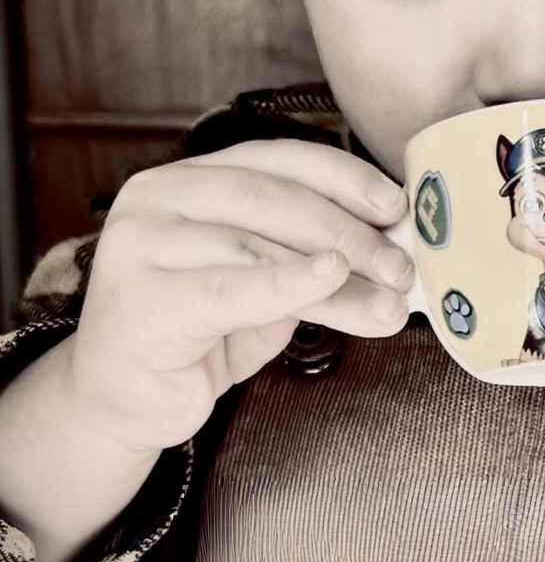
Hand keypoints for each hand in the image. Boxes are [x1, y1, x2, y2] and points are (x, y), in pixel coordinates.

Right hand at [67, 139, 412, 453]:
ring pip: (262, 248)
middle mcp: (159, 197)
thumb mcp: (267, 284)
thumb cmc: (202, 334)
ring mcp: (141, 244)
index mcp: (192, 178)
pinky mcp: (143, 298)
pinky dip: (290, 283)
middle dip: (350, 233)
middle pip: (274, 201)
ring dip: (338, 277)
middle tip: (401, 268)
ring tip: (387, 303)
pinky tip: (330, 280)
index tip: (397, 206)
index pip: (279, 159)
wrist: (127, 402)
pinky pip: (232, 287)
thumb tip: (395, 251)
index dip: (345, 178)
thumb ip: (314, 257)